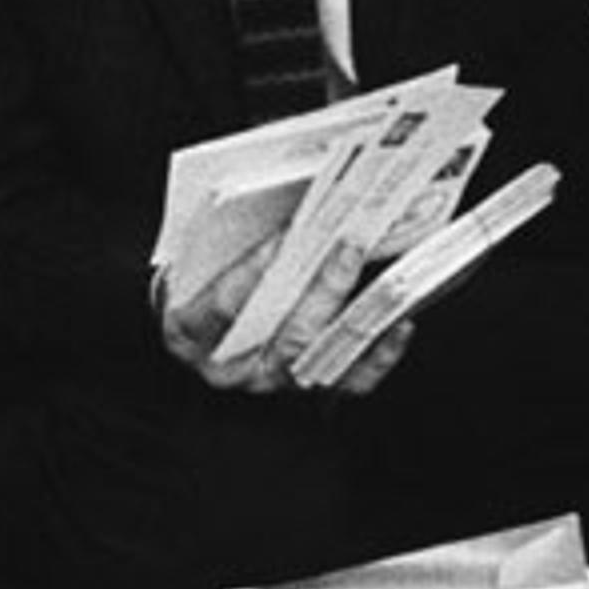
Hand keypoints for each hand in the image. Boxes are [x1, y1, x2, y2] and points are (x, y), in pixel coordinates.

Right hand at [151, 239, 411, 398]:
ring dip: (353, 313)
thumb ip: (226, 237)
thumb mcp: (196, 261)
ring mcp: (269, 384)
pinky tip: (400, 323)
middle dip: (324, 288)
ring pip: (317, 356)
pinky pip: (349, 382)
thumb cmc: (198, 283)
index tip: (289, 232)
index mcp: (188, 334)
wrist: (203, 328)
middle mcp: (229, 370)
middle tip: (352, 245)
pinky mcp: (305, 391)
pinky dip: (379, 354)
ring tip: (384, 282)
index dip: (257, 269)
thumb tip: (288, 198)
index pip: (227, 306)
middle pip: (285, 335)